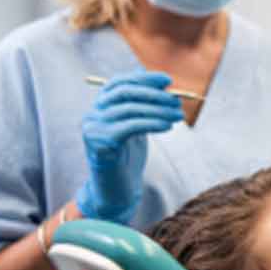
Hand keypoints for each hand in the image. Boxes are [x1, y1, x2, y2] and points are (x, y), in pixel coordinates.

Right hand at [75, 70, 183, 224]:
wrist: (116, 190)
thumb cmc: (128, 158)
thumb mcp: (136, 127)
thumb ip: (143, 107)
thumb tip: (165, 86)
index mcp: (100, 107)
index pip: (119, 82)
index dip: (144, 78)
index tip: (167, 81)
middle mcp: (92, 115)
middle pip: (124, 93)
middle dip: (154, 94)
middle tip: (176, 101)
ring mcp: (93, 129)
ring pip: (129, 109)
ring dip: (158, 110)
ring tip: (177, 116)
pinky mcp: (100, 143)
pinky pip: (129, 126)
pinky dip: (151, 123)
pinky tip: (167, 127)